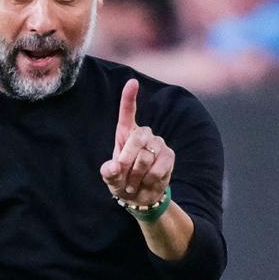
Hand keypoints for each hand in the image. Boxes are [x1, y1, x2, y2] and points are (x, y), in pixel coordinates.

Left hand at [100, 79, 173, 205]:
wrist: (140, 197)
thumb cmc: (122, 182)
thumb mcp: (110, 178)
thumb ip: (108, 173)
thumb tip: (114, 167)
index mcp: (125, 134)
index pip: (127, 113)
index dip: (129, 98)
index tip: (132, 82)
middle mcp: (143, 134)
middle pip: (137, 138)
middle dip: (127, 160)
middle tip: (122, 175)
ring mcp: (158, 144)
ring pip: (146, 156)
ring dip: (136, 175)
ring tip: (134, 182)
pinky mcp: (169, 156)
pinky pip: (158, 168)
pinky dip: (149, 179)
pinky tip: (147, 182)